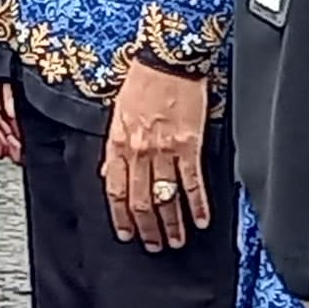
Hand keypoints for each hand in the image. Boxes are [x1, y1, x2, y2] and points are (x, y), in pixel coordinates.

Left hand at [104, 63, 214, 251]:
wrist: (167, 61)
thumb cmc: (142, 82)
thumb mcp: (117, 114)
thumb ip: (114, 147)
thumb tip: (108, 172)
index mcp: (118, 143)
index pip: (115, 190)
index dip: (120, 216)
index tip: (126, 233)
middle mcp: (139, 152)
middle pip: (140, 201)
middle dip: (147, 229)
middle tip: (155, 245)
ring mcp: (164, 151)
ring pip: (165, 198)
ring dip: (171, 224)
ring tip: (176, 241)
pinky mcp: (189, 146)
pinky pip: (192, 183)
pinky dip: (197, 205)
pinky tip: (200, 220)